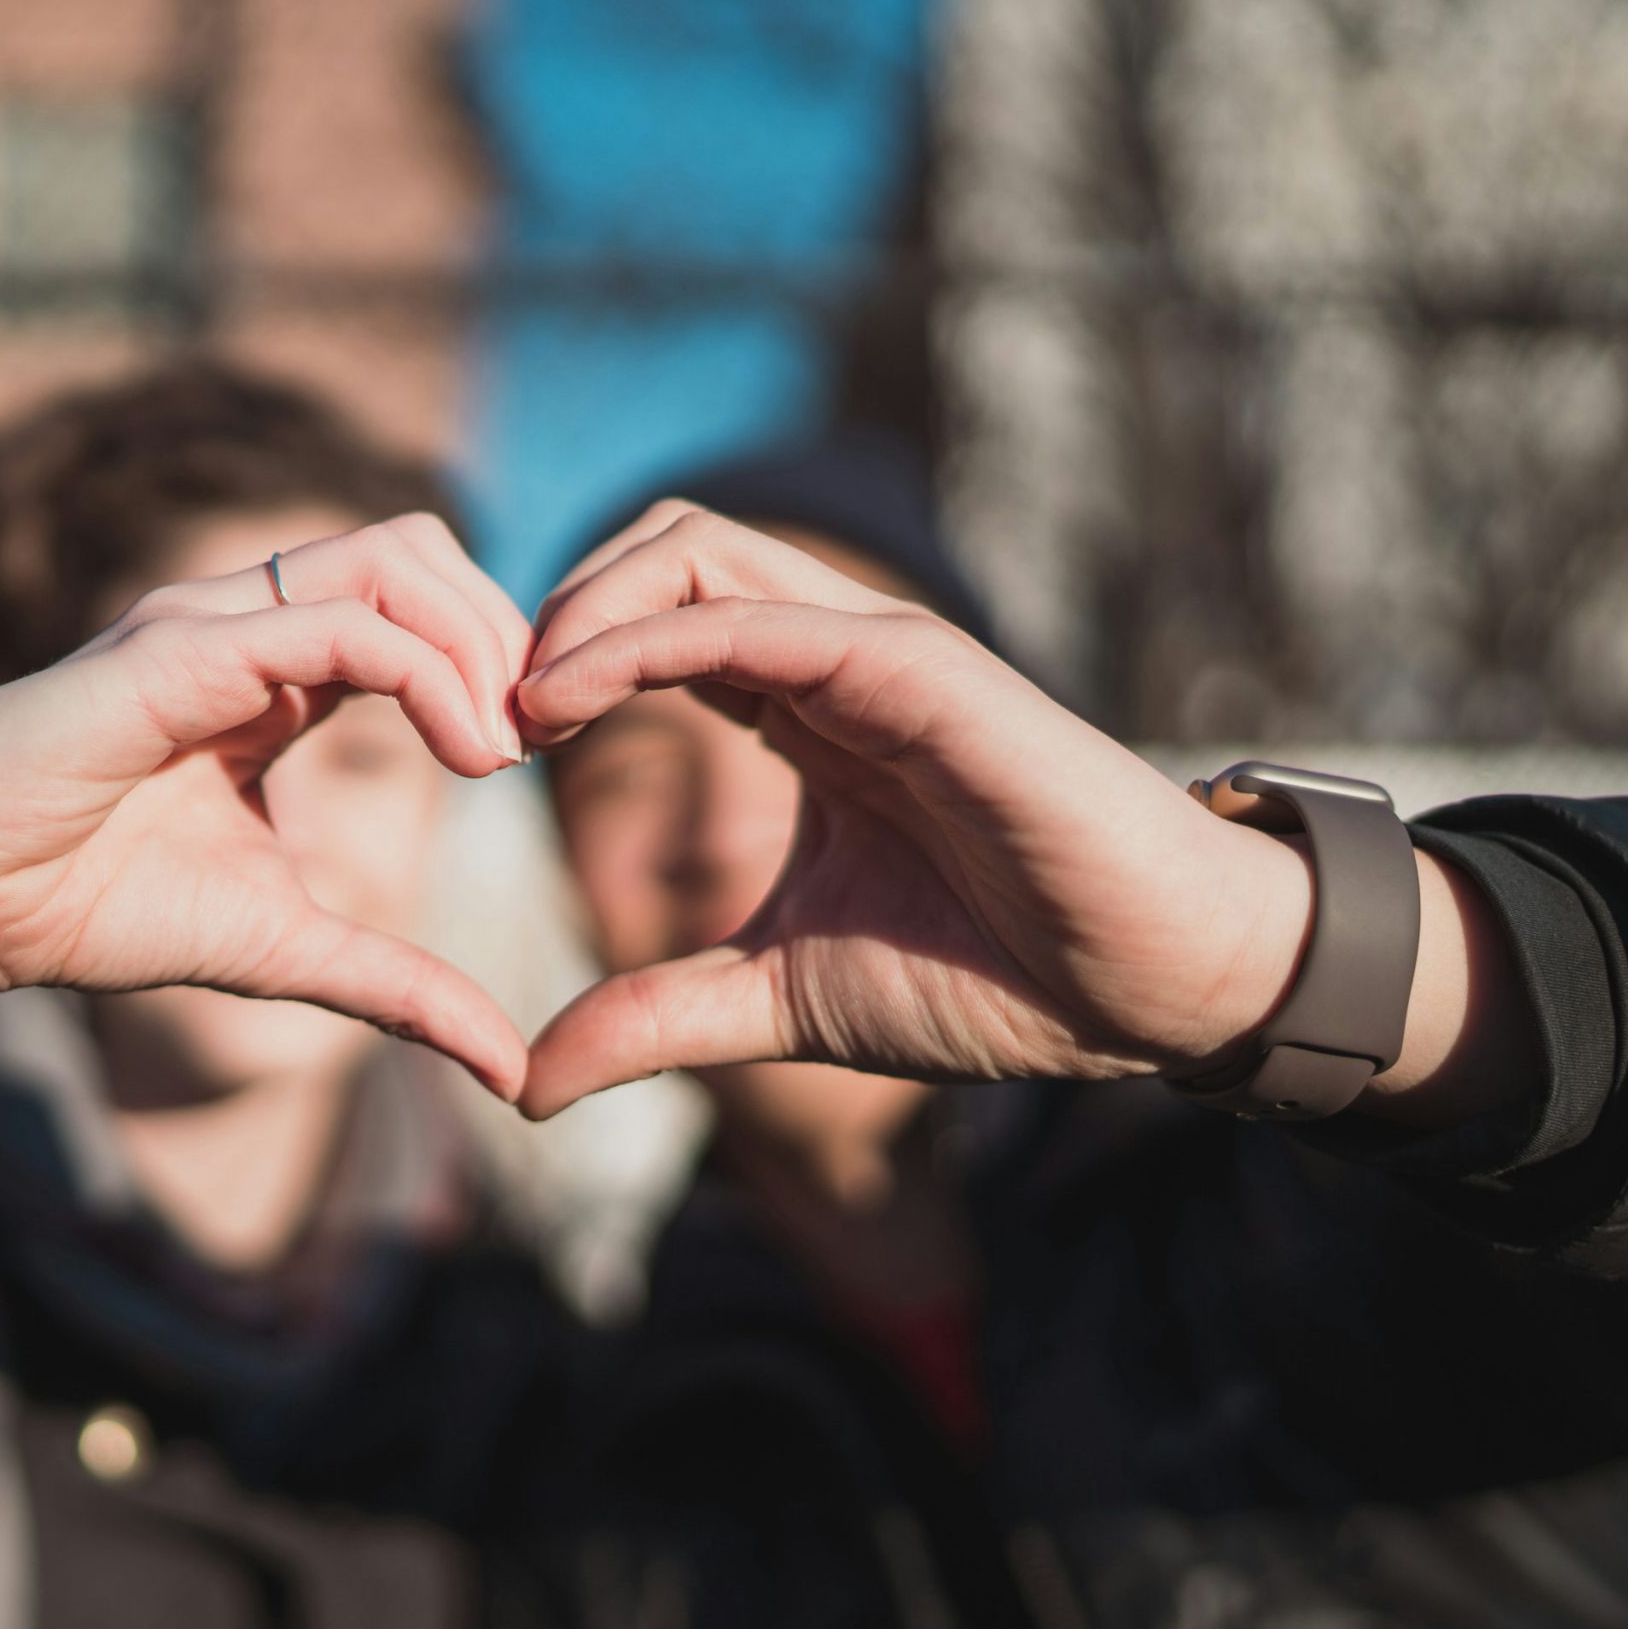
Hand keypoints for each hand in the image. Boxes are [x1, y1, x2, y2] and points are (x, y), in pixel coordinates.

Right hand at [0, 513, 534, 1095]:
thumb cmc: (91, 907)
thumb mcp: (286, 951)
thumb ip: (399, 988)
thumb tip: (510, 1072)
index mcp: (276, 671)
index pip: (421, 603)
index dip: (501, 660)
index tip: (546, 753)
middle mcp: (247, 623)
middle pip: (422, 549)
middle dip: (507, 631)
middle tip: (541, 739)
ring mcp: (208, 624)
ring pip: (390, 558)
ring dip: (476, 641)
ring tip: (502, 748)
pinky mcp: (174, 653)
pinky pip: (332, 624)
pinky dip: (425, 673)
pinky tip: (463, 754)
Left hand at [513, 505, 1317, 1116]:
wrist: (1145, 988)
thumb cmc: (995, 977)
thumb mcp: (779, 999)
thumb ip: (656, 1017)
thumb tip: (526, 1081)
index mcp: (802, 709)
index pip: (652, 619)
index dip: (555, 661)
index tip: (483, 750)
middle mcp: (831, 658)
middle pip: (662, 547)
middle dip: (552, 607)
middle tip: (483, 715)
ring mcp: (875, 651)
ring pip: (697, 547)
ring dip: (581, 606)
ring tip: (516, 705)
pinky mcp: (917, 669)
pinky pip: (754, 617)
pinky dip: (644, 638)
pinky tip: (569, 701)